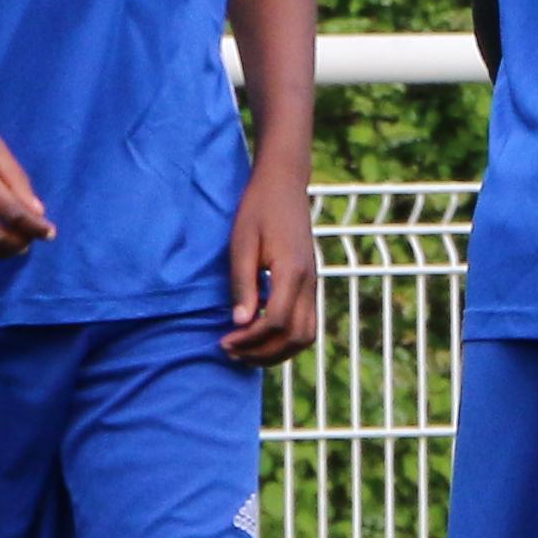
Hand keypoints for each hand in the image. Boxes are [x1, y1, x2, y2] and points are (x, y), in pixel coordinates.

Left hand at [220, 165, 320, 365]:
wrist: (284, 185)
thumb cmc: (258, 210)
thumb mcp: (242, 244)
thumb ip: (243, 284)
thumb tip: (240, 323)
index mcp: (292, 271)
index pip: (275, 321)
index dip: (249, 339)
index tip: (223, 341)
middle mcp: (309, 281)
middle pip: (295, 336)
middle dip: (263, 353)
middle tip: (232, 352)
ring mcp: (313, 283)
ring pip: (306, 335)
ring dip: (278, 351)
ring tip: (247, 351)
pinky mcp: (311, 283)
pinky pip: (306, 323)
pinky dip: (287, 339)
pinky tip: (262, 336)